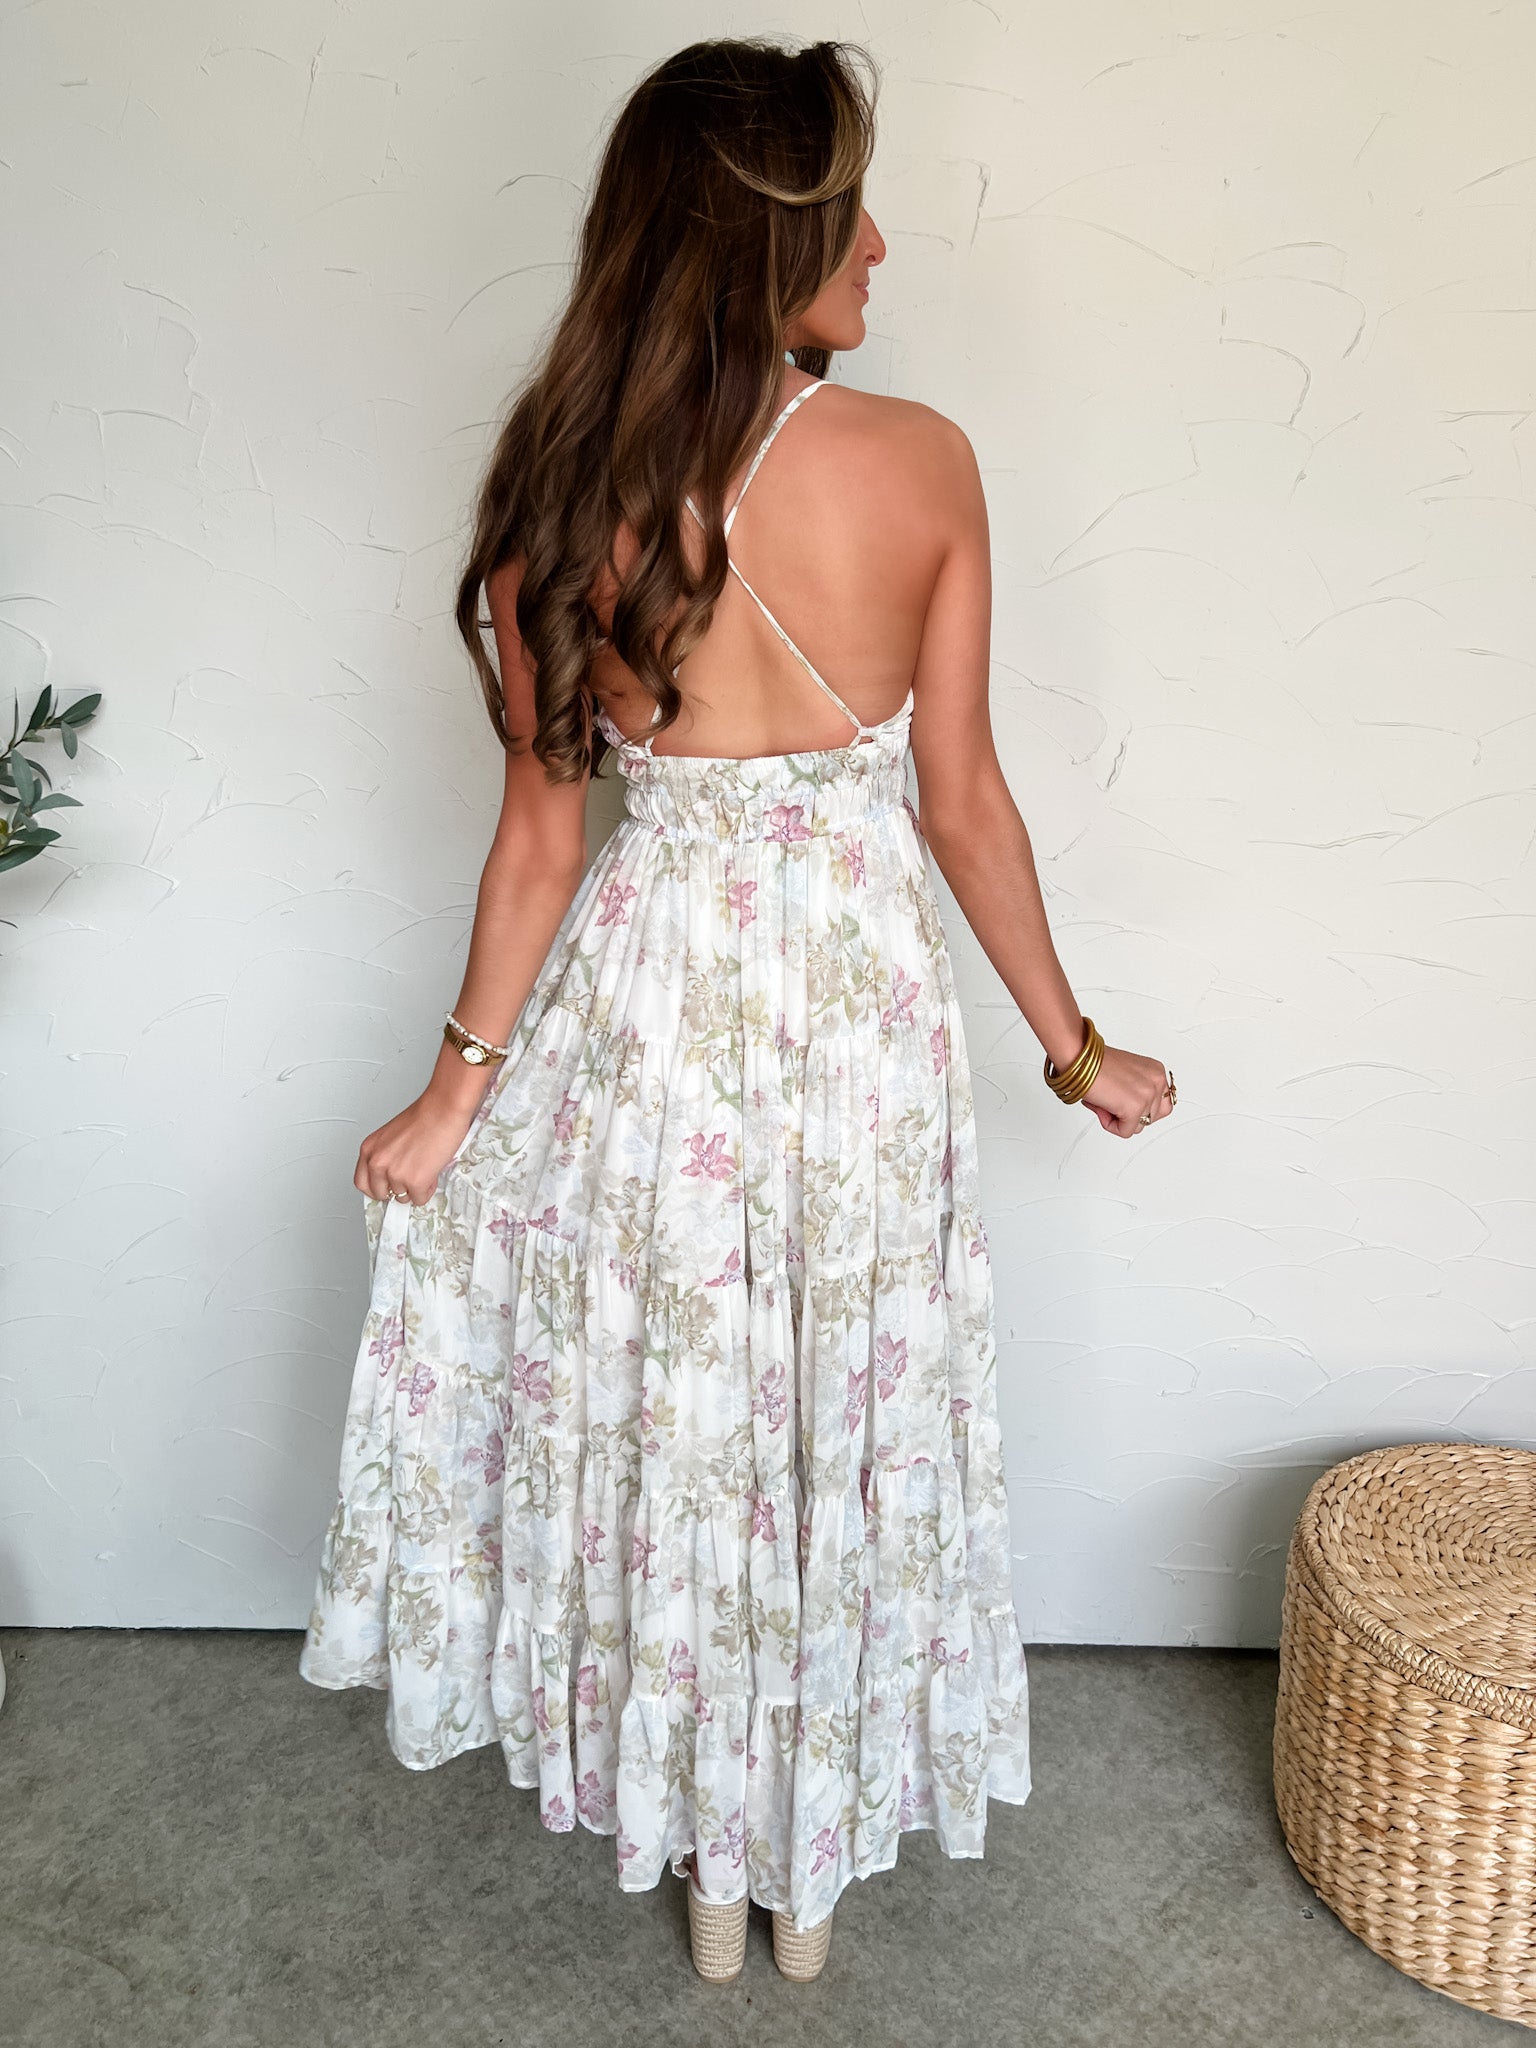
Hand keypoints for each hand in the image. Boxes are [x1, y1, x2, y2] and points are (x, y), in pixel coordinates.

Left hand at [354, 1089, 482, 1205]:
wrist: (443, 1110)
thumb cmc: (425, 1117)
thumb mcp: (392, 1137)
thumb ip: (386, 1157)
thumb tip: (390, 1178)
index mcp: (369, 1149)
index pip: (362, 1182)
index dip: (376, 1188)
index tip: (385, 1189)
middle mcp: (378, 1162)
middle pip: (380, 1194)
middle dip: (395, 1191)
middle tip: (407, 1182)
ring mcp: (395, 1173)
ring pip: (402, 1197)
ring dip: (414, 1189)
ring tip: (423, 1170)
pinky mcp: (414, 1181)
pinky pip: (419, 1199)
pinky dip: (427, 1190)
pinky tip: (431, 1174)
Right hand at [1080, 1043, 1173, 1138]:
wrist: (1080, 1058)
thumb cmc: (1095, 1063)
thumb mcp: (1128, 1074)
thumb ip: (1138, 1090)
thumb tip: (1136, 1112)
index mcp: (1156, 1072)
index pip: (1161, 1105)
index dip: (1139, 1109)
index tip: (1123, 1101)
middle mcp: (1157, 1081)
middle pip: (1150, 1118)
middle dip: (1128, 1115)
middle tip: (1110, 1100)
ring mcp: (1148, 1094)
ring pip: (1138, 1127)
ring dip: (1117, 1119)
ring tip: (1104, 1100)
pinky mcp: (1136, 1107)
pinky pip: (1125, 1132)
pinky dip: (1109, 1124)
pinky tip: (1101, 1105)